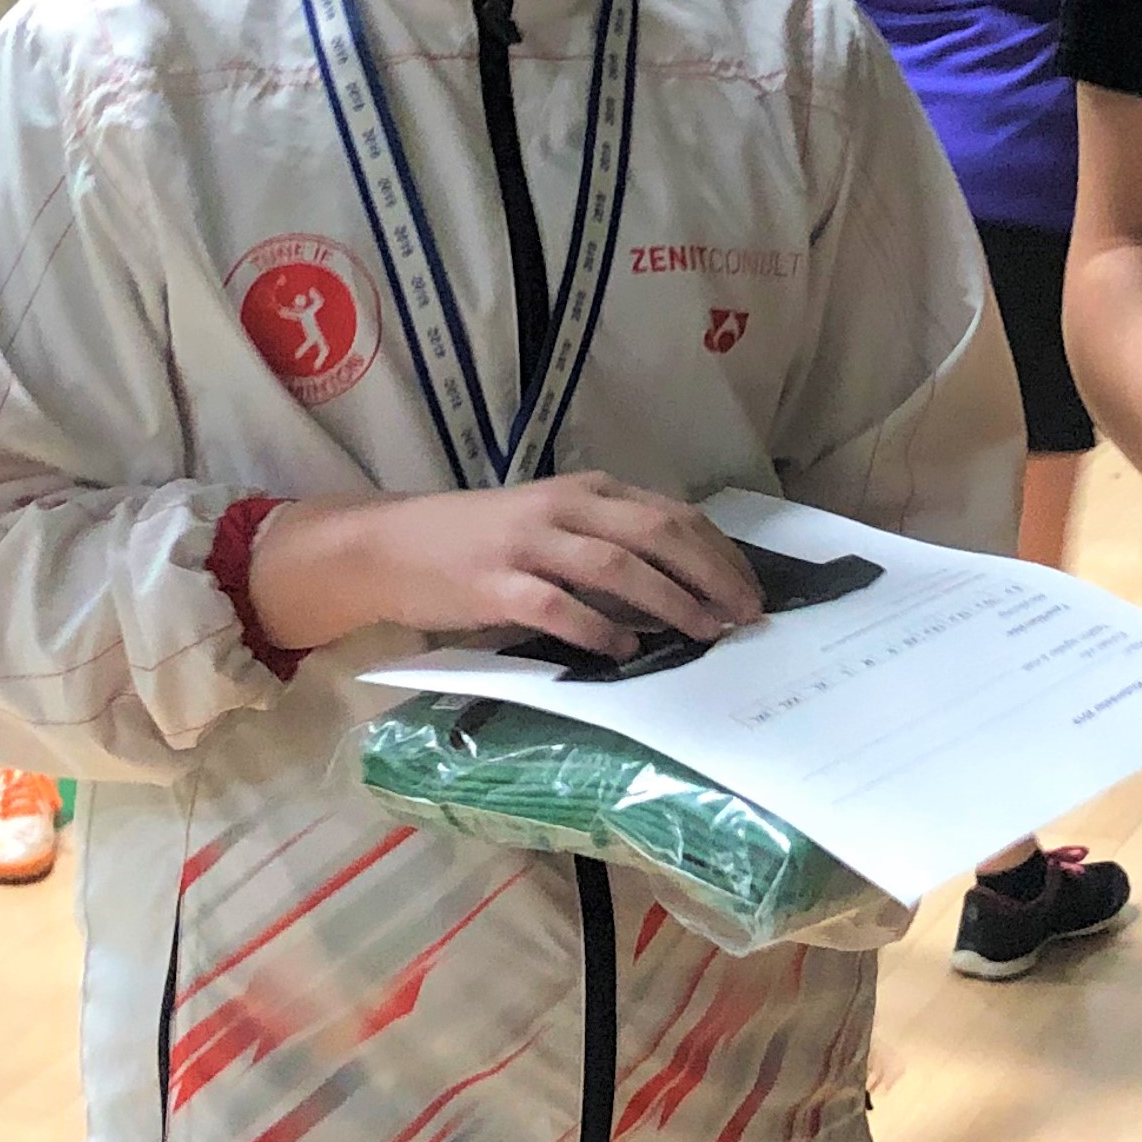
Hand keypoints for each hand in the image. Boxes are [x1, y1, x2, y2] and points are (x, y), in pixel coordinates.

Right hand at [245, 471, 766, 655]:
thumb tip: (684, 583)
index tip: (750, 588)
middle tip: (745, 616)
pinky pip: (556, 606)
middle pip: (659, 532)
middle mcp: (566, 507)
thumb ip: (609, 540)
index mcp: (589, 490)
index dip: (719, 552)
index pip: (675, 513)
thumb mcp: (555, 523)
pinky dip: (597, 627)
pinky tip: (625, 650)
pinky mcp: (494, 584)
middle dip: (712, 574)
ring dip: (670, 600)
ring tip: (704, 633)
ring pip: (617, 564)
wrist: (391, 544)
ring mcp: (529, 544)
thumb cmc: (482, 540)